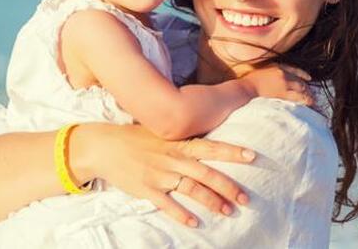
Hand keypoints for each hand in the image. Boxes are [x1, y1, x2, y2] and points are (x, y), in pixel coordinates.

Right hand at [82, 123, 254, 226]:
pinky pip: (167, 205)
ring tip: (229, 212)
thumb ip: (183, 139)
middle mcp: (171, 158)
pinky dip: (182, 215)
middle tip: (246, 198)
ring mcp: (159, 174)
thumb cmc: (135, 138)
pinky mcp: (147, 189)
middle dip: (228, 186)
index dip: (231, 151)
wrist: (105, 146)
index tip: (252, 156)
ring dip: (212, 202)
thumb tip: (207, 142)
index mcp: (177, 143)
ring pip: (191, 189)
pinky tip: (195, 223)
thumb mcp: (161, 132)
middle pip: (206, 173)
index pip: (210, 146)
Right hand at [239, 64, 313, 105]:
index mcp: (276, 67)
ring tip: (312, 101)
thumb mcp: (260, 72)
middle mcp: (282, 74)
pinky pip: (298, 97)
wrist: (245, 89)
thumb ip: (270, 74)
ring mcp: (284, 84)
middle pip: (299, 80)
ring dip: (307, 95)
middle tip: (311, 94)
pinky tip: (308, 104)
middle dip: (306, 87)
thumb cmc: (248, 83)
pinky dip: (304, 100)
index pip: (294, 69)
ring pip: (301, 89)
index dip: (303, 74)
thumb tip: (275, 80)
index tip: (309, 78)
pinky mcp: (283, 94)